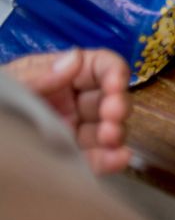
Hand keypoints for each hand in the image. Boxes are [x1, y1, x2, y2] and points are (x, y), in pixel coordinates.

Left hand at [3, 48, 131, 174]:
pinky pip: (93, 159)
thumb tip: (75, 59)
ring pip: (106, 130)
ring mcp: (69, 131)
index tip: (116, 83)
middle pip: (108, 98)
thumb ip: (39, 74)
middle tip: (112, 116)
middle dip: (117, 105)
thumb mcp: (10, 85)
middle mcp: (69, 102)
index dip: (113, 71)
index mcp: (57, 76)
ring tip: (110, 138)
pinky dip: (109, 160)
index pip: (98, 66)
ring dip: (116, 132)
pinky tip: (118, 158)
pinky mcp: (67, 159)